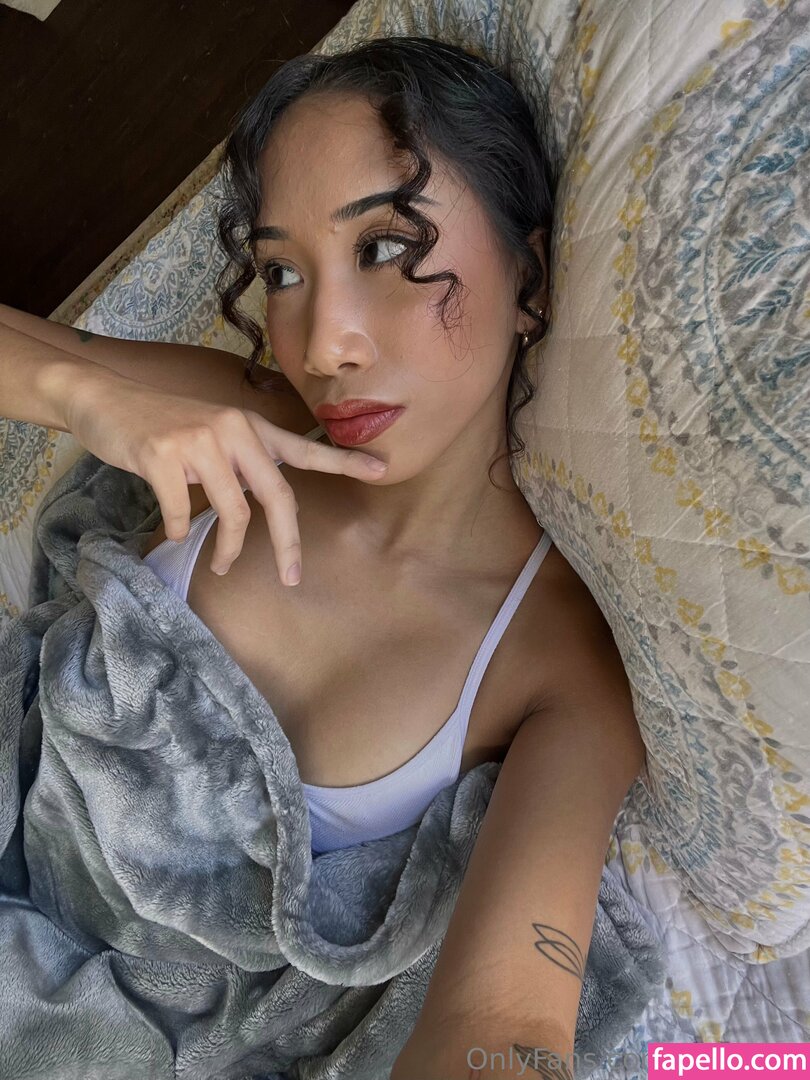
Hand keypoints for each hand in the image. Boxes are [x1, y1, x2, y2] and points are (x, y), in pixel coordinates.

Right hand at [64, 372, 387, 585]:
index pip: (304, 448)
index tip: (381, 469)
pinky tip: (177, 536)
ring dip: (230, 550)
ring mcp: (198, 440)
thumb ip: (241, 461)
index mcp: (250, 427)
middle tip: (292, 578)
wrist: (103, 400)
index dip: (344, 461)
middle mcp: (233, 429)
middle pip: (277, 496)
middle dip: (289, 543)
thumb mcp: (212, 433)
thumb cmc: (160, 424)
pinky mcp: (163, 455)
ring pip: (233, 512)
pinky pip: (184, 513)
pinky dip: (183, 533)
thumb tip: (260, 505)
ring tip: (222, 566)